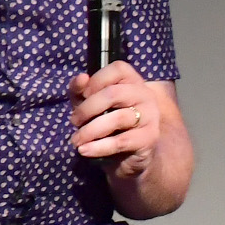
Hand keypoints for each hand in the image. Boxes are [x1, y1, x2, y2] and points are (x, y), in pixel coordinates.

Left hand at [70, 62, 160, 178]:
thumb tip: (81, 78)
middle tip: (74, 121)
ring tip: (77, 140)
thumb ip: (81, 91)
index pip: (118, 68)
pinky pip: (121, 141)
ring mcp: (150, 116)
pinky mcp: (150, 137)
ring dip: (90, 131)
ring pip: (118, 118)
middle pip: (114, 93)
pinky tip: (85, 150)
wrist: (128, 155)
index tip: (83, 95)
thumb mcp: (90, 105)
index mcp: (132, 81)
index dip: (97, 80)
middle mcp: (145, 94)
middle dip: (88, 108)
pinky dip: (99, 147)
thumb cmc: (107, 124)